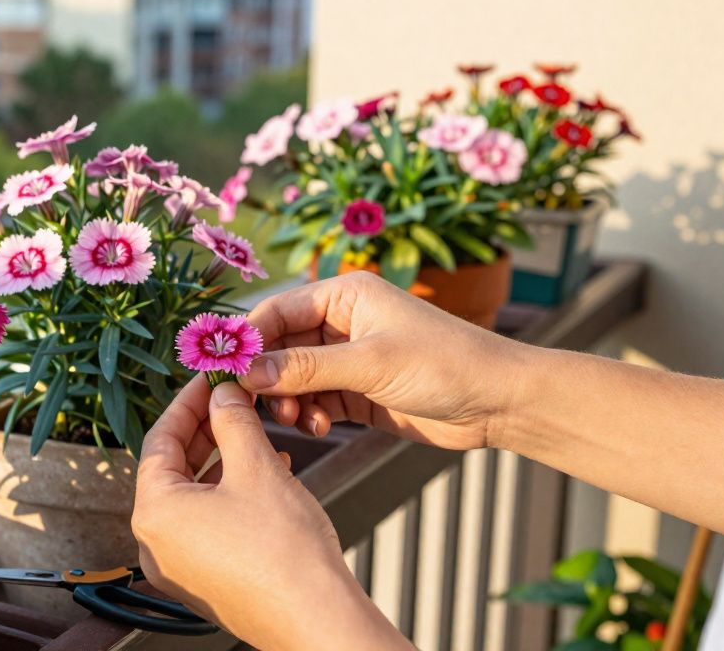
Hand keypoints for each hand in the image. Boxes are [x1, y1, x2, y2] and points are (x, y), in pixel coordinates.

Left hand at [133, 377, 408, 650]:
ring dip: (222, 462)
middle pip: (173, 469)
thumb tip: (223, 394)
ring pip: (193, 497)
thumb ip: (234, 422)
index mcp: (154, 512)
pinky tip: (266, 477)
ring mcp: (177, 568)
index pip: (160, 439)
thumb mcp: (256, 468)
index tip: (211, 380)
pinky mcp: (202, 582)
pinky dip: (229, 496)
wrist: (316, 620)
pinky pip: (206, 525)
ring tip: (255, 436)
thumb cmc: (283, 550)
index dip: (189, 403)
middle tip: (234, 401)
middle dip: (208, 432)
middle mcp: (155, 544)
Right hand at [240, 271, 528, 450]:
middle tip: (254, 405)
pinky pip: (315, 401)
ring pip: (293, 379)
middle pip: (279, 347)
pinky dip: (310, 415)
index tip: (224, 371)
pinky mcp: (358, 393)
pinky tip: (320, 427)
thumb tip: (247, 373)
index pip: (276, 312)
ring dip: (287, 401)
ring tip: (297, 420)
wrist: (499, 402)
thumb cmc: (444, 364)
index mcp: (344, 295)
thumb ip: (305, 368)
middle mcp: (341, 322)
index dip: (248, 340)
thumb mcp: (369, 363)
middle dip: (266, 377)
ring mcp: (348, 359)